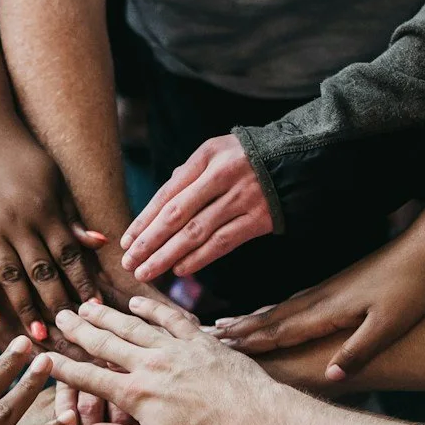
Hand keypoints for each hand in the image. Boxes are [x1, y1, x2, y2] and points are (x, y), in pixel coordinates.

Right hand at [0, 119, 105, 343]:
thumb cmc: (26, 157)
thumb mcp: (55, 181)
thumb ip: (72, 216)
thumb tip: (101, 243)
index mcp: (45, 210)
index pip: (69, 255)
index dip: (83, 282)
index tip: (95, 308)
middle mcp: (18, 222)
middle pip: (42, 272)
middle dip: (58, 304)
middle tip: (72, 332)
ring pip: (10, 277)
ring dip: (25, 308)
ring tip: (38, 335)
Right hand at [45, 296, 278, 424]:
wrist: (260, 422)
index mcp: (137, 394)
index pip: (90, 378)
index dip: (65, 367)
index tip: (46, 358)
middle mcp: (152, 364)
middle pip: (106, 342)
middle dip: (80, 330)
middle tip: (61, 316)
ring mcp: (177, 349)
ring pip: (134, 325)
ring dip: (108, 315)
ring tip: (89, 305)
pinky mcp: (202, 342)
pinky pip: (171, 318)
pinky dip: (152, 309)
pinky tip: (137, 302)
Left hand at [119, 134, 275, 281]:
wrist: (298, 158)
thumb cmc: (245, 158)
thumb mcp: (215, 153)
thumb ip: (187, 177)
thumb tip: (157, 209)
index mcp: (207, 157)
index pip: (168, 193)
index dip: (145, 220)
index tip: (127, 241)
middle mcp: (222, 176)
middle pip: (177, 215)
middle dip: (150, 242)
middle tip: (129, 262)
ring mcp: (242, 198)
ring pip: (197, 232)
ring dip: (168, 256)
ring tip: (147, 271)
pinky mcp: (259, 218)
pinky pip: (223, 242)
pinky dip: (200, 258)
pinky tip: (180, 269)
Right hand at [211, 223, 424, 379]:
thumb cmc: (412, 289)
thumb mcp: (389, 325)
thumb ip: (358, 351)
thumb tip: (331, 375)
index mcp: (327, 310)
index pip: (279, 330)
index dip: (249, 343)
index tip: (218, 351)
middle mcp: (318, 299)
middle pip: (268, 318)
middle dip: (236, 332)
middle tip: (201, 340)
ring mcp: (324, 291)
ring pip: (276, 310)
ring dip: (247, 321)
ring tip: (221, 328)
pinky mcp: (334, 288)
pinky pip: (290, 304)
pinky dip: (269, 312)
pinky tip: (266, 315)